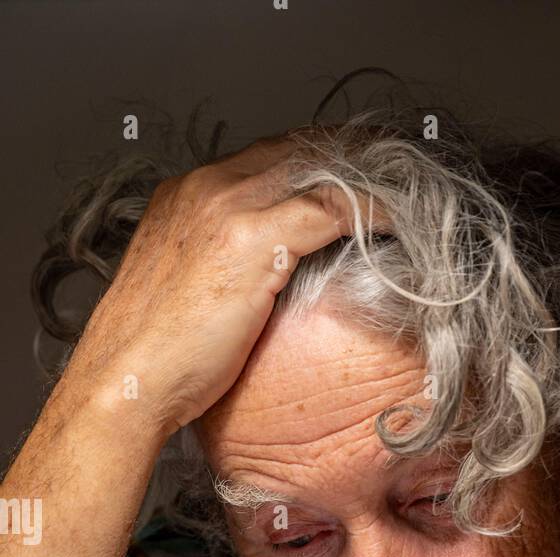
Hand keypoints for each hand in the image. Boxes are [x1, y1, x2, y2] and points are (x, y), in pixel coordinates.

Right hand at [64, 130, 385, 438]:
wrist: (126, 379)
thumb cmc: (155, 358)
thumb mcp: (188, 296)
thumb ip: (224, 273)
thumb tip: (262, 290)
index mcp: (186, 196)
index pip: (266, 156)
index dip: (317, 162)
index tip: (353, 175)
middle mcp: (205, 188)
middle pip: (295, 149)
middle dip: (350, 157)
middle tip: (394, 169)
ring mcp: (227, 207)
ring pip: (316, 169)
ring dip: (367, 178)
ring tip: (407, 192)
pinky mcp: (252, 239)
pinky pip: (330, 208)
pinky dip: (370, 210)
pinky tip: (399, 221)